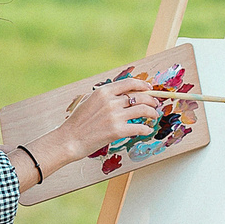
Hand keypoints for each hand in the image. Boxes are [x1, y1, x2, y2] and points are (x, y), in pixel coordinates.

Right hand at [34, 78, 153, 174]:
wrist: (69, 140)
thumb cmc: (77, 123)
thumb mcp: (89, 101)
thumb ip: (105, 97)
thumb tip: (122, 95)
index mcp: (103, 92)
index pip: (129, 83)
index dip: (143, 84)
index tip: (149, 88)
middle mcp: (111, 102)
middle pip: (140, 96)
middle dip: (151, 100)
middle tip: (155, 105)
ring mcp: (115, 116)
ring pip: (143, 110)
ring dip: (152, 113)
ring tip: (154, 116)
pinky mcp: (117, 131)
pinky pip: (139, 128)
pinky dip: (146, 129)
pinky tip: (147, 131)